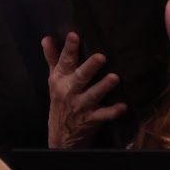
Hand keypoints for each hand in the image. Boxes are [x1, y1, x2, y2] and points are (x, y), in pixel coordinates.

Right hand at [43, 34, 126, 148]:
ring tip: (114, 78)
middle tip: (101, 57)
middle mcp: (69, 91)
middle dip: (90, 67)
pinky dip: (112, 112)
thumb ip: (52, 58)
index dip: (69, 48)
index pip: (64, 61)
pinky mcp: (91, 119)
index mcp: (60, 79)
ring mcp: (81, 105)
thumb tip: (46, 38)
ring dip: (103, 87)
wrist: (61, 134)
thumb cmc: (60, 100)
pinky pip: (103, 115)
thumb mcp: (54, 79)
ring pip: (93, 95)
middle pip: (80, 77)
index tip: (74, 35)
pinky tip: (123, 107)